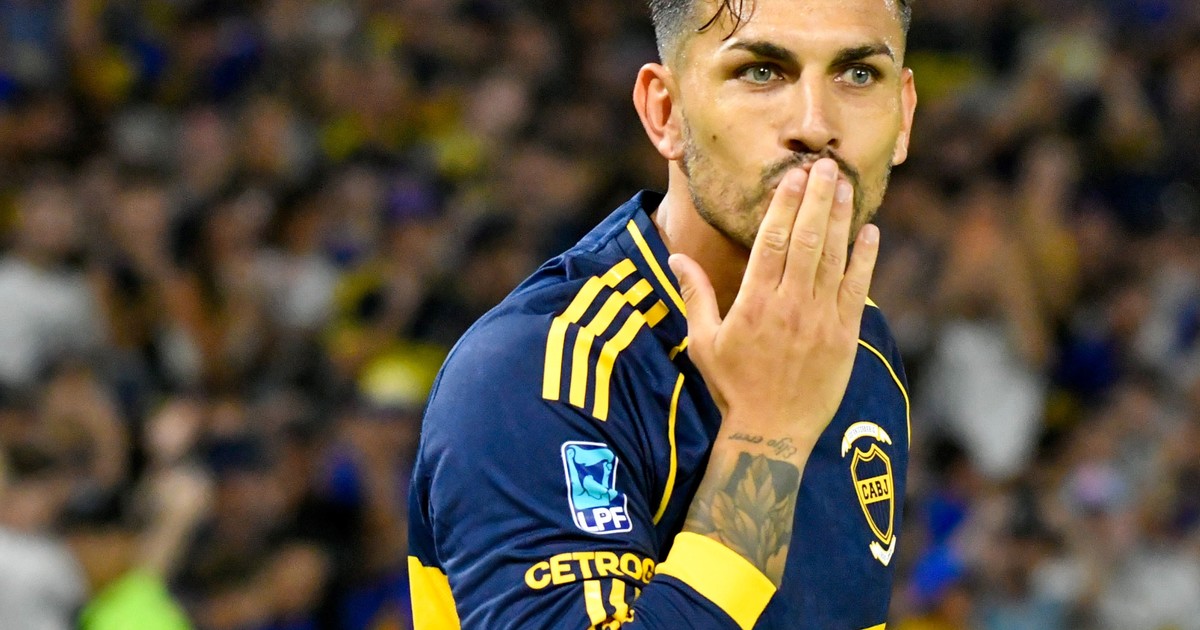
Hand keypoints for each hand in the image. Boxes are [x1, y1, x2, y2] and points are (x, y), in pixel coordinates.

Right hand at [668, 158, 878, 455]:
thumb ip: (695, 295)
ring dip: (842, 218)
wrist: (770, 434)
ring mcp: (821, 321)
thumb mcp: (704, 342)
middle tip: (826, 165)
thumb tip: (675, 256)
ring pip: (835, 258)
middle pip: (808, 240)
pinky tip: (869, 232)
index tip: (794, 175)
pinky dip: (865, 258)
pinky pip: (857, 289)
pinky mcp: (845, 337)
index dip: (785, 204)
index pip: (773, 241)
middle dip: (818, 199)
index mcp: (754, 303)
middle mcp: (790, 306)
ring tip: (846, 185)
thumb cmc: (732, 387)